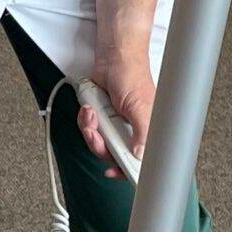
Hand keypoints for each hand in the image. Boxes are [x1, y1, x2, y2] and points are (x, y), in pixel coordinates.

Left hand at [82, 50, 154, 177]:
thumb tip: (139, 155)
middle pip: (112, 154)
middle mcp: (131, 131)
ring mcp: (114, 125)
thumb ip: (142, 133)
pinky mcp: (101, 118)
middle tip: (97, 133)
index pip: (138, 160)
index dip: (125, 169)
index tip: (114, 173)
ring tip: (92, 114)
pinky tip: (89, 109)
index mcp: (146, 132)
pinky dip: (85, 121)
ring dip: (90, 130)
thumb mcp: (140, 107)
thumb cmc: (132, 77)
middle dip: (100, 145)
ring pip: (98, 143)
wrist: (113, 59)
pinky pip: (89, 130)